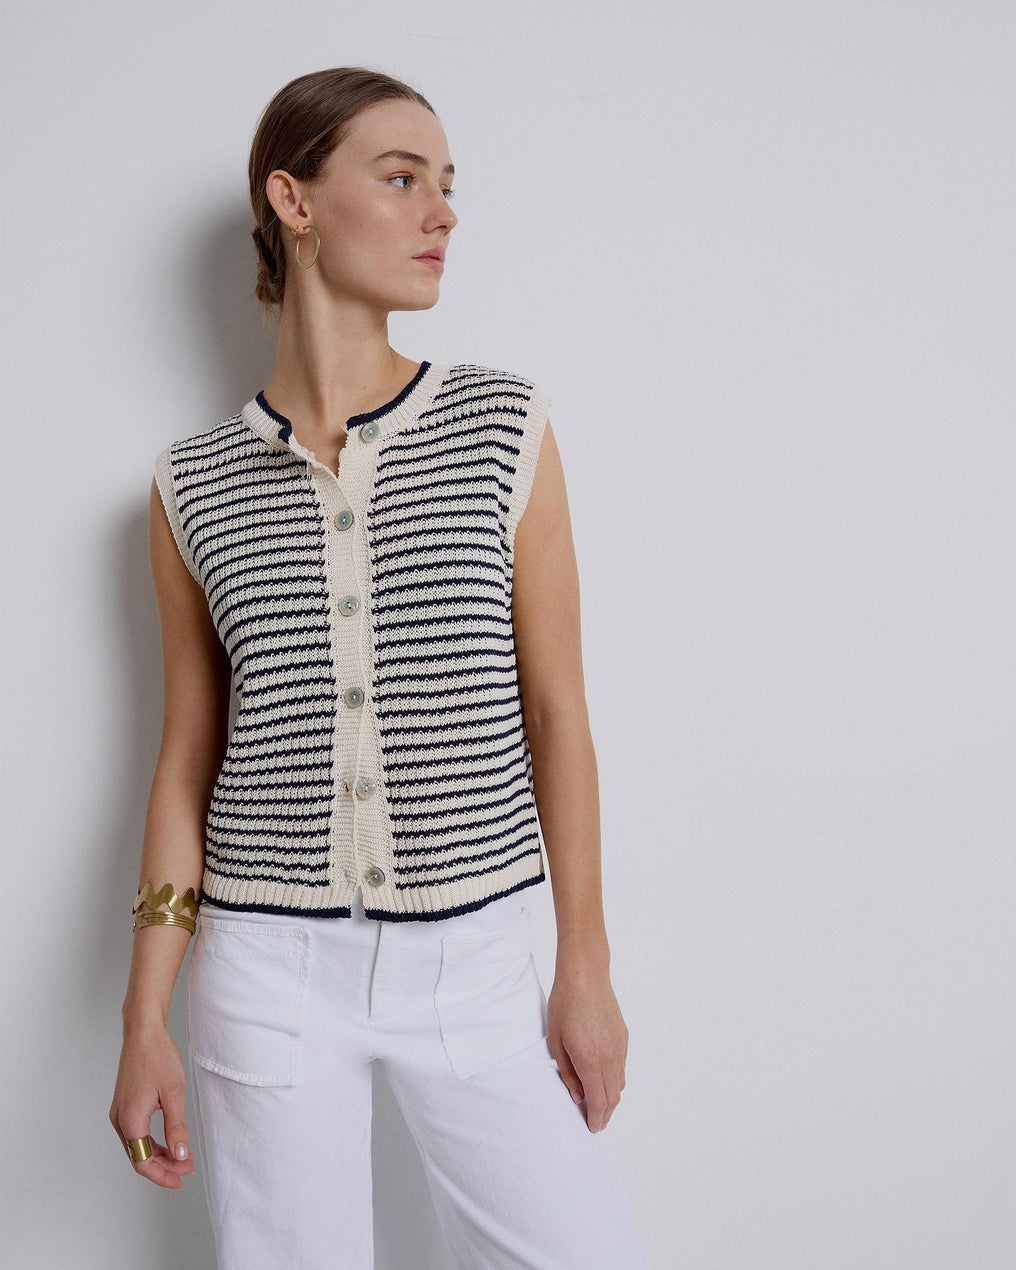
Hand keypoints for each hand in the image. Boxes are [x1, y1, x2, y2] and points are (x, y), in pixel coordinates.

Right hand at [109, 1020, 194, 1187]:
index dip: (162, 1175)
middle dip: (164, 1166)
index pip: (143, 1162)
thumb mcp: (174, 1093)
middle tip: (188, 1167)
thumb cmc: (158, 1057)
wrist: (143, 1032)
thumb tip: (179, 1155)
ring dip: (159, 1154)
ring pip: (137, 1146)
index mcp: (130, 1120)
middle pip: (139, 1156)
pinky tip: (169, 1141)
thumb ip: (176, 1127)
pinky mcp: (124, 1105)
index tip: (181, 1179)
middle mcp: (120, 1120)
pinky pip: (136, 1133)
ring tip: (182, 1156)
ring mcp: (120, 1112)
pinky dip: (152, 1141)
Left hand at [546, 965, 628, 1132]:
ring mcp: (619, 1046)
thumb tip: (577, 1096)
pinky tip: (604, 1079)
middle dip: (605, 1115)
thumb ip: (567, 1073)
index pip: (598, 1101)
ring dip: (611, 1098)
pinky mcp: (623, 1036)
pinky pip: (622, 1067)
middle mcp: (609, 1056)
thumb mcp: (556, 1041)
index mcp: (590, 1059)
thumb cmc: (565, 1004)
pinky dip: (615, 1080)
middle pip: (613, 1097)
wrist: (586, 975)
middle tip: (596, 1123)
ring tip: (599, 1104)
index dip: (596, 1119)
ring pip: (620, 1083)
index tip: (592, 1129)